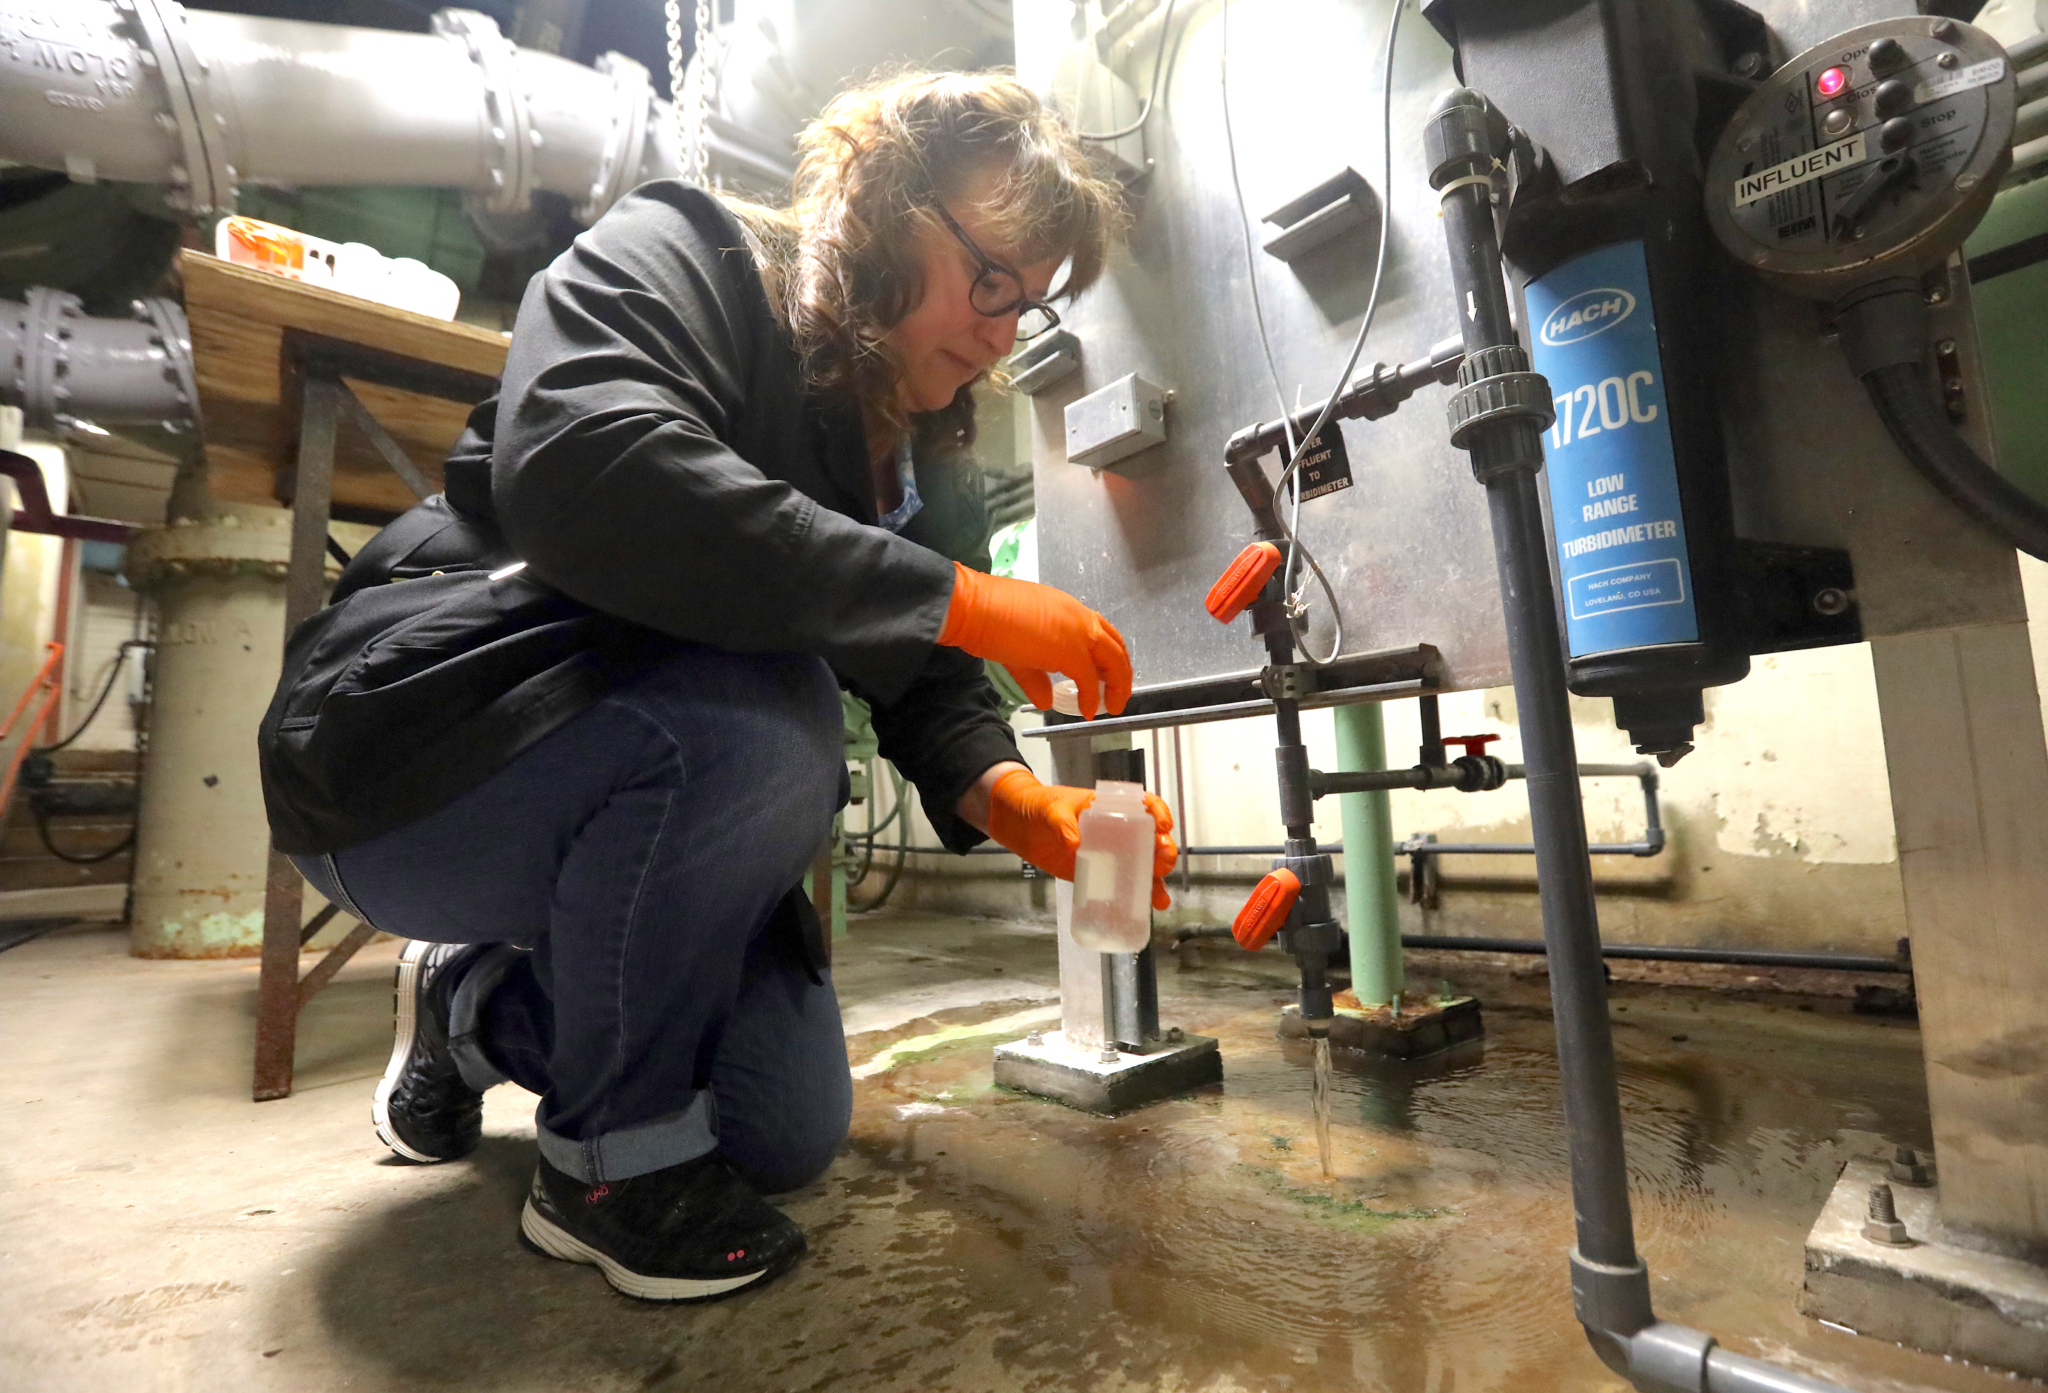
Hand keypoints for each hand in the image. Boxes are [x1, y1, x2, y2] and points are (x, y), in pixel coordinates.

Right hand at [938, 563, 1131, 717]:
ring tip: (1112, 706)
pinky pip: (1091, 680)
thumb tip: (1045, 701)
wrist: (976, 609)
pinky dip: (1093, 698)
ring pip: (1114, 660)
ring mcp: (1078, 632)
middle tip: (1117, 694)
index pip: (1100, 632)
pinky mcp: (1071, 651)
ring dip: (1117, 685)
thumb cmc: (990, 620)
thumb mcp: (1019, 652)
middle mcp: (1079, 617)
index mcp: (1068, 610)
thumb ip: (1036, 678)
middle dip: (1120, 672)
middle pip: (1115, 645)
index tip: (1106, 674)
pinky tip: (1088, 711)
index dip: (1107, 655)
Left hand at [984, 767, 1177, 909]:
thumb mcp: (1052, 808)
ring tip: (1159, 897)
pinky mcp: (1097, 873)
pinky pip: (1121, 885)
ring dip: (1156, 881)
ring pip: (1142, 867)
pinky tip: (1147, 908)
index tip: (1163, 826)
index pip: (1145, 805)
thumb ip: (1061, 822)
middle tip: (1160, 864)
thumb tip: (1073, 842)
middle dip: (1163, 852)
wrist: (1019, 824)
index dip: (1159, 813)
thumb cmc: (1040, 806)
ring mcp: (1109, 853)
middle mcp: (1117, 830)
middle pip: (1151, 840)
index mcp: (1111, 807)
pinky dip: (1136, 897)